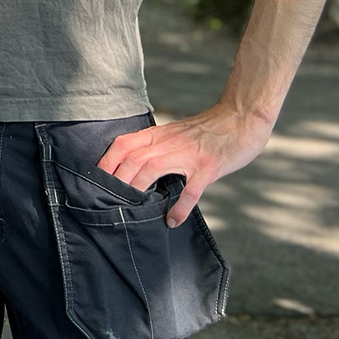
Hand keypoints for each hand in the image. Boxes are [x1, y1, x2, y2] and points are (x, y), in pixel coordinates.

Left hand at [96, 102, 274, 227]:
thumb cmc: (209, 129)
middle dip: (117, 180)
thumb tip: (137, 168)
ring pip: (154, 168)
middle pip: (134, 158)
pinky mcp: (209, 167)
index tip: (96, 179)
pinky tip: (172, 221)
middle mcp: (171, 142)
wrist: (242, 117)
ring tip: (132, 209)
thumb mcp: (177, 132)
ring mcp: (190, 154)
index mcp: (161, 134)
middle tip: (108, 200)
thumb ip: (159, 146)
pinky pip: (191, 189)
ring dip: (139, 188)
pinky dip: (180, 207)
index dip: (107, 161)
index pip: (125, 144)